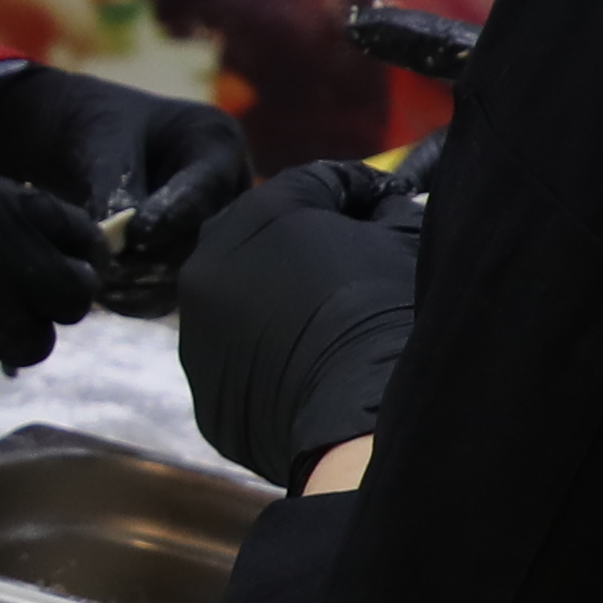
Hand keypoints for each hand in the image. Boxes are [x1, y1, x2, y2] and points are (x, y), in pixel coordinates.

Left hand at [0, 63, 257, 314]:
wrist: (77, 137)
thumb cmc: (92, 120)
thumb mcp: (100, 139)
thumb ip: (114, 186)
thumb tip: (116, 243)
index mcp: (217, 142)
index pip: (205, 190)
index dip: (172, 218)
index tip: (135, 237)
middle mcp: (227, 189)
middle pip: (205, 237)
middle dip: (156, 259)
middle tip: (110, 272)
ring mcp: (211, 227)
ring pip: (191, 270)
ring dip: (146, 285)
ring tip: (102, 286)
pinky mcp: (187, 257)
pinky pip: (173, 290)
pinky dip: (140, 298)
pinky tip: (108, 298)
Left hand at [176, 157, 424, 486]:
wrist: (362, 419)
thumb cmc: (388, 313)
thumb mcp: (405, 237)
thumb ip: (387, 207)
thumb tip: (380, 208)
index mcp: (260, 211)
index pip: (317, 183)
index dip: (361, 194)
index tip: (389, 211)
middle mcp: (209, 261)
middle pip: (265, 237)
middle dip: (307, 243)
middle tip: (355, 265)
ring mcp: (196, 329)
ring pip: (242, 299)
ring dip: (278, 300)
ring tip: (328, 324)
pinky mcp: (203, 389)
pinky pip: (239, 359)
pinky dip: (267, 356)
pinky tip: (308, 370)